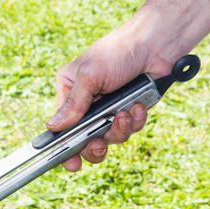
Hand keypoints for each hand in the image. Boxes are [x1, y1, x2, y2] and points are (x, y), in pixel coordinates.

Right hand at [46, 25, 172, 171]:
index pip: (62, 127)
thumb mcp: (89, 76)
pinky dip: (136, 121)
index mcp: (70, 93)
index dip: (65, 148)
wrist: (157, 44)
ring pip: (110, 138)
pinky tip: (139, 106)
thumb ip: (73, 104)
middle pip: (85, 140)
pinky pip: (130, 130)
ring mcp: (109, 111)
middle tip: (99, 144)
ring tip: (125, 113)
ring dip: (119, 129)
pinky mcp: (130, 113)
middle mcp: (87, 105)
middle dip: (95, 145)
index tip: (71, 162)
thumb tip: (53, 127)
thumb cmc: (118, 52)